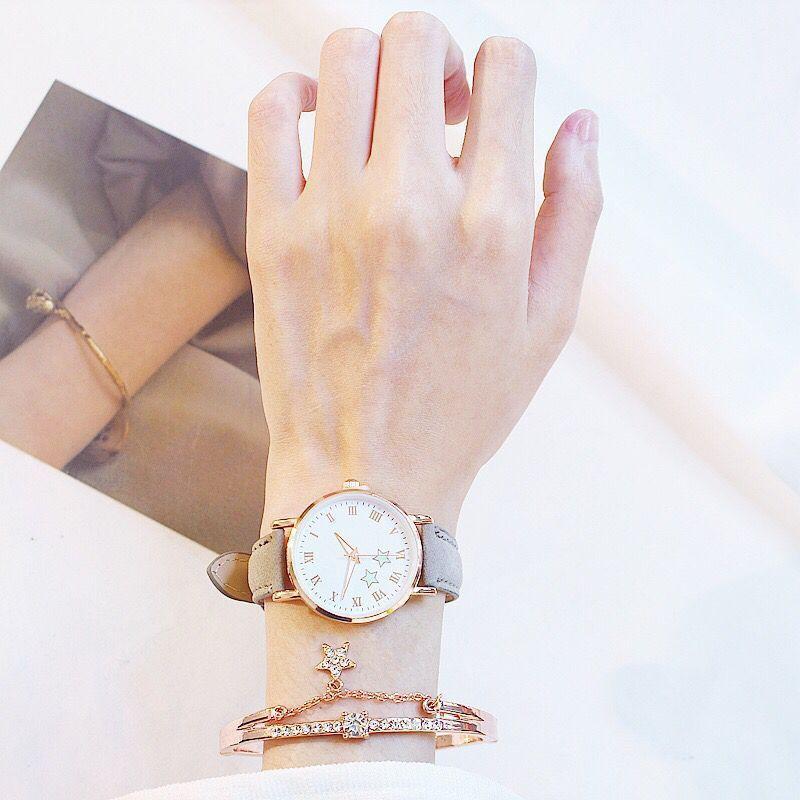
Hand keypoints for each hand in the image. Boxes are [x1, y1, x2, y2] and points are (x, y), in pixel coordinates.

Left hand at [247, 13, 601, 531]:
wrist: (365, 479)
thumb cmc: (460, 408)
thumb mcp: (548, 322)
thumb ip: (574, 211)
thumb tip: (580, 122)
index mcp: (492, 224)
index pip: (508, 67)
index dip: (505, 70)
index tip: (491, 104)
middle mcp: (411, 205)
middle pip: (417, 40)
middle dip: (440, 53)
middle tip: (441, 104)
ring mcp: (333, 215)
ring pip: (345, 57)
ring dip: (375, 66)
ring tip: (385, 117)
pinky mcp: (272, 234)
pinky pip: (271, 112)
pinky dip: (298, 93)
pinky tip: (321, 122)